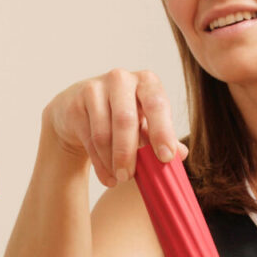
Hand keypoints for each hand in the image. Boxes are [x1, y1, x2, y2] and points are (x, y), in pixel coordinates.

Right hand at [43, 69, 185, 186]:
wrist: (80, 109)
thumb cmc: (122, 116)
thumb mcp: (146, 123)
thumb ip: (164, 136)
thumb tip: (181, 154)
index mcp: (146, 81)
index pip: (157, 104)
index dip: (162, 132)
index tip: (165, 157)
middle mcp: (121, 79)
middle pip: (125, 119)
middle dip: (128, 153)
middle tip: (130, 177)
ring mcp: (95, 88)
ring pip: (103, 133)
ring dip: (112, 161)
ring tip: (119, 178)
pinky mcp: (75, 103)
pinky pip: (88, 139)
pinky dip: (99, 163)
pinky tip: (107, 177)